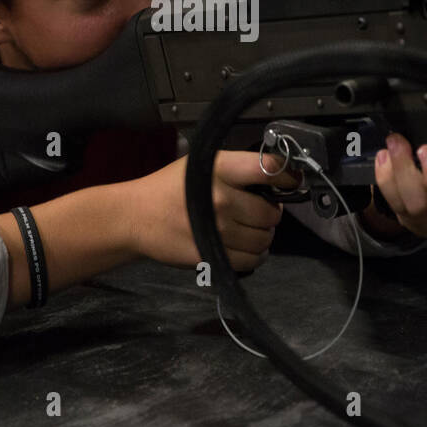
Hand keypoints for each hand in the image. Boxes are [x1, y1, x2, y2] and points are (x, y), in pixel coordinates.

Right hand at [125, 150, 300, 270]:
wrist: (136, 217)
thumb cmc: (170, 188)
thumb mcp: (200, 165)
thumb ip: (236, 170)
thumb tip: (277, 180)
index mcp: (220, 169)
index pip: (269, 170)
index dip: (287, 177)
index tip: (290, 182)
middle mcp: (222, 199)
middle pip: (271, 213)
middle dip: (269, 214)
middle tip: (256, 212)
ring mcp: (217, 230)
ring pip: (264, 239)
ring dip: (261, 237)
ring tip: (246, 230)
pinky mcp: (211, 255)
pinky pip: (251, 261)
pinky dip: (253, 256)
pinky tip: (241, 246)